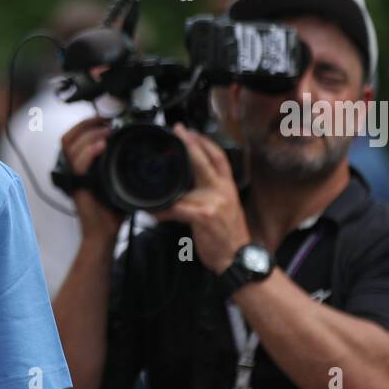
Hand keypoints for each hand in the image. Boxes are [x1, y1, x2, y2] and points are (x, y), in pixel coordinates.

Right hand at [59, 117, 123, 244]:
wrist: (105, 231)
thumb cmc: (111, 209)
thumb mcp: (115, 179)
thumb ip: (117, 161)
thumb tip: (130, 143)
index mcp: (81, 165)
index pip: (73, 137)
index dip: (85, 123)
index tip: (103, 119)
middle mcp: (74, 169)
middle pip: (69, 138)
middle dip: (87, 125)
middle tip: (106, 124)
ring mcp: (74, 177)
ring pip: (71, 147)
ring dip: (89, 136)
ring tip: (106, 135)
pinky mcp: (77, 186)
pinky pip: (78, 164)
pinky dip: (89, 153)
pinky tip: (101, 148)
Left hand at [150, 123, 250, 273]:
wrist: (237, 257)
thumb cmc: (228, 235)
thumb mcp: (225, 208)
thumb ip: (210, 193)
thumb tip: (189, 186)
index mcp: (228, 187)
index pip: (219, 157)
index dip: (206, 142)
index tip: (192, 131)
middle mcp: (222, 190)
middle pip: (205, 160)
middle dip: (191, 143)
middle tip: (177, 130)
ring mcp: (213, 202)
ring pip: (185, 186)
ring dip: (165, 185)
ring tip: (151, 180)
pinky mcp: (203, 216)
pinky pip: (176, 209)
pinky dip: (162, 211)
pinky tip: (151, 211)